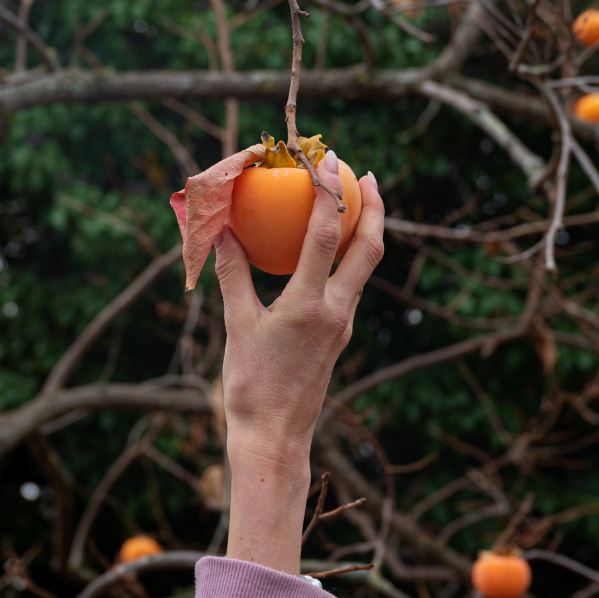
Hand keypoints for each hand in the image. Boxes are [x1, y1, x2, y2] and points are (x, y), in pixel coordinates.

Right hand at [213, 150, 384, 573]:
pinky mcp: (339, 335)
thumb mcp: (237, 326)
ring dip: (366, 231)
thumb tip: (222, 231)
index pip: (325, 236)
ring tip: (357, 201)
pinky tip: (328, 250)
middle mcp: (336, 312)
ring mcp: (343, 324)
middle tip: (366, 174)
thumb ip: (233, 275)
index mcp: (310, 306)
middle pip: (369, 249)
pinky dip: (347, 258)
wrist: (276, 438)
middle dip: (375, 209)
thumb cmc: (251, 387)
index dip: (328, 193)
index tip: (329, 159)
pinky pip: (350, 285)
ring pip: (365, 268)